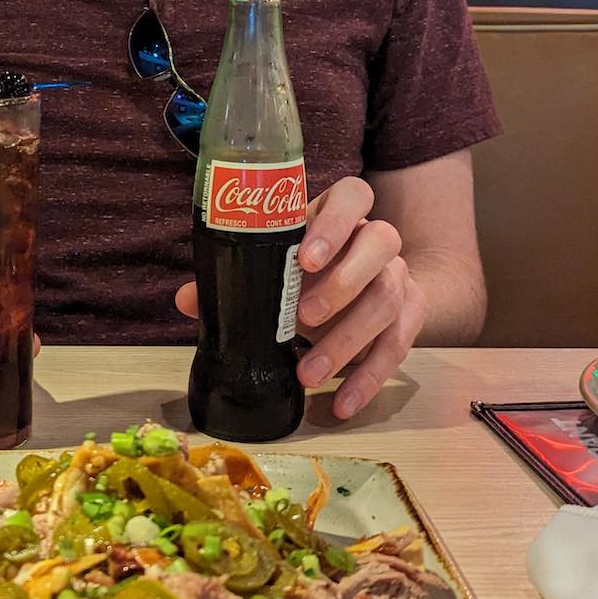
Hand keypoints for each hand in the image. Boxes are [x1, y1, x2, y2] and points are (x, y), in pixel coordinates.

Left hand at [174, 175, 425, 419]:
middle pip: (382, 244)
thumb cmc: (303, 275)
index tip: (305, 258)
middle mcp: (377, 240)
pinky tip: (341, 403)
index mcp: (340, 215)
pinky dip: (368, 379)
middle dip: (343, 282)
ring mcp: (399, 276)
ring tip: (309, 374)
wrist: (360, 295)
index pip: (353, 195)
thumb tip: (185, 298)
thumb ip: (235, 277)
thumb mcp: (273, 269)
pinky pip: (399, 346)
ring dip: (349, 340)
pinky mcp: (412, 316)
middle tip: (304, 317)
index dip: (335, 222)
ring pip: (390, 298)